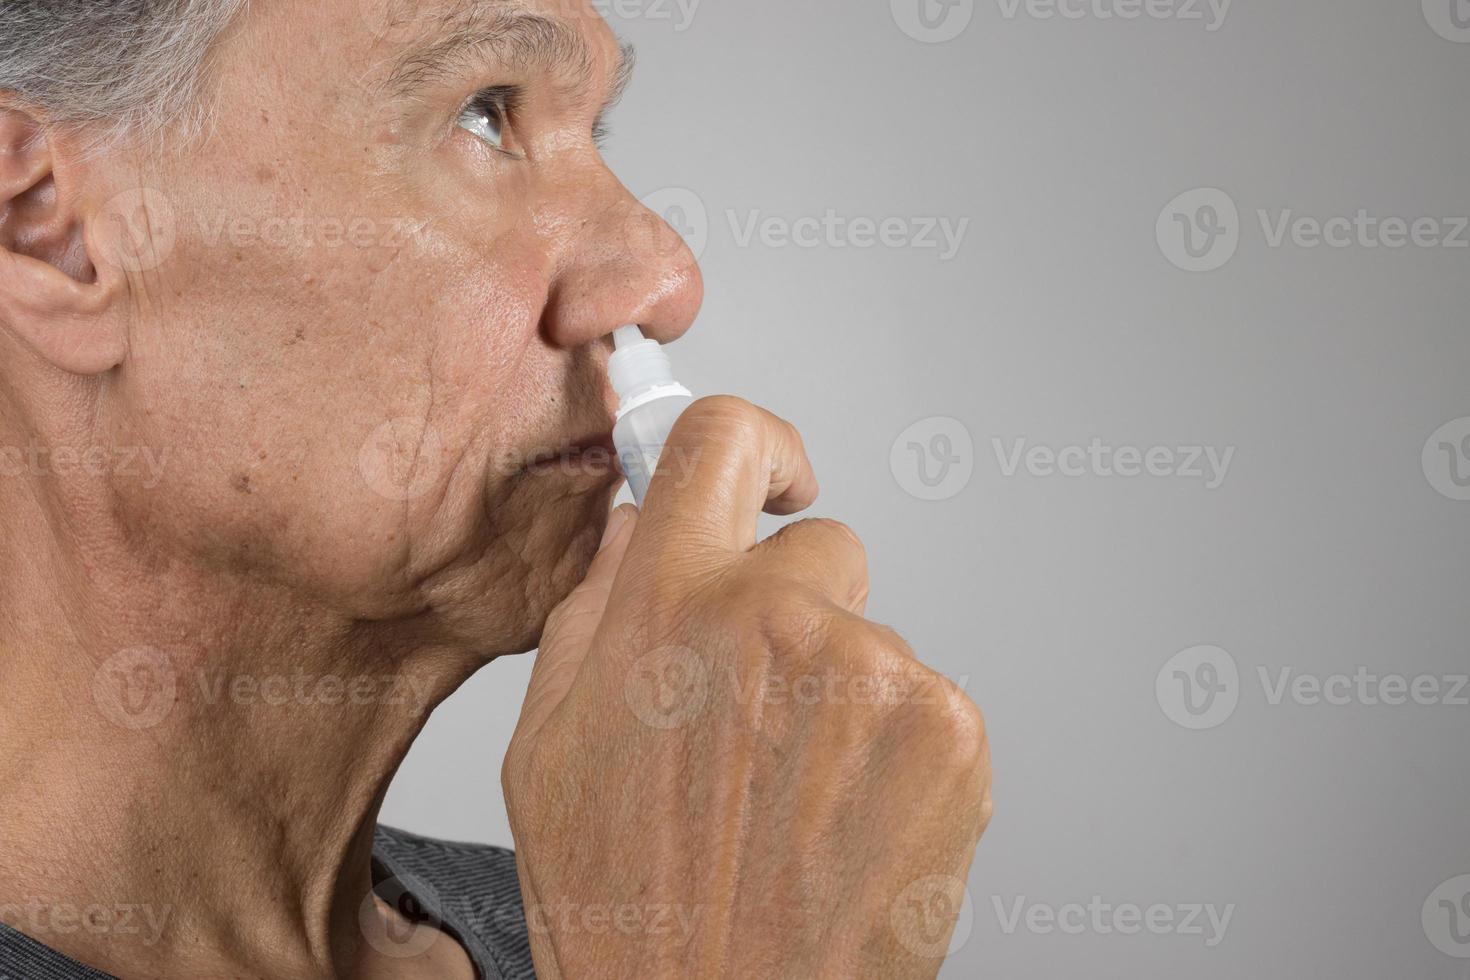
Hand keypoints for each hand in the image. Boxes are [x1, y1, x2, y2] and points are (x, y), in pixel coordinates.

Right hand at [503, 396, 991, 978]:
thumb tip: (641, 523)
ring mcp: (874, 672)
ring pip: (872, 638)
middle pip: (823, 547)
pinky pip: (925, 699)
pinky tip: (843, 821)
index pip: (724, 440)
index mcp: (668, 608)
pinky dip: (897, 750)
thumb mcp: (549, 754)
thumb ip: (595, 613)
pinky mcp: (948, 730)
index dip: (755, 446)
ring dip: (842, 696)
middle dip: (796, 610)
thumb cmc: (631, 908)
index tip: (772, 476)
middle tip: (761, 717)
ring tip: (793, 798)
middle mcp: (776, 619)